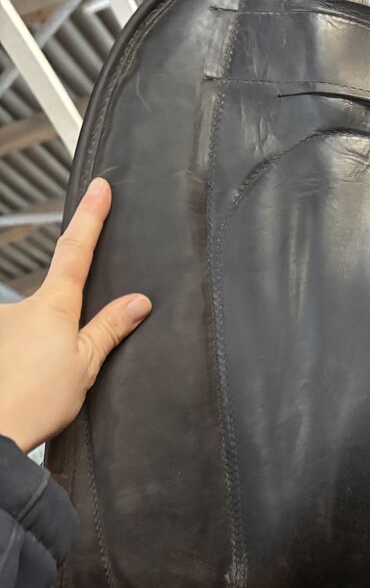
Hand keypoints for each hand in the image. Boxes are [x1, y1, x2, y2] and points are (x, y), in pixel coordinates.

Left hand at [0, 179, 150, 452]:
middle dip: (64, 332)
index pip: (77, 250)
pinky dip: (20, 364)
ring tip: (40, 392)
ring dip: (37, 354)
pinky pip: (14, 345)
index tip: (100, 186)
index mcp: (54, 305)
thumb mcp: (86, 365)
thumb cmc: (35, 401)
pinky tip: (22, 389)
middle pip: (55, 301)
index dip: (91, 217)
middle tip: (62, 374)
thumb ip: (110, 328)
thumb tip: (139, 301)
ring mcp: (3, 323)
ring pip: (31, 329)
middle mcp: (22, 306)